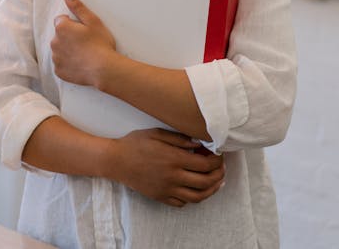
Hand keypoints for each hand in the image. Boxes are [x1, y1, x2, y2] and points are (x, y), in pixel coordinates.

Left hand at [51, 0, 115, 85]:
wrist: (104, 69)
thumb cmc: (100, 44)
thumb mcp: (92, 21)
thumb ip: (77, 6)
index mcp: (61, 28)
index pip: (61, 20)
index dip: (73, 23)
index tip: (83, 30)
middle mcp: (54, 42)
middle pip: (59, 35)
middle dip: (69, 36)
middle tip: (85, 41)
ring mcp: (56, 58)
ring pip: (60, 49)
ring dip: (68, 49)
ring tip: (84, 53)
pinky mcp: (59, 71)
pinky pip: (61, 63)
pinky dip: (68, 63)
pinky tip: (80, 63)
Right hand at [106, 128, 224, 207]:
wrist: (116, 160)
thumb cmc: (136, 143)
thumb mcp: (158, 134)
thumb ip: (180, 139)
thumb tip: (200, 143)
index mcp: (174, 159)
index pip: (206, 164)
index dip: (217, 161)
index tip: (219, 155)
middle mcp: (173, 177)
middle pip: (206, 182)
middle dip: (218, 175)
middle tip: (222, 168)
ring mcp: (167, 189)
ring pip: (197, 197)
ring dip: (211, 190)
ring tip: (216, 183)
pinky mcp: (160, 197)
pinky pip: (182, 203)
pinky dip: (192, 198)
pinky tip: (195, 189)